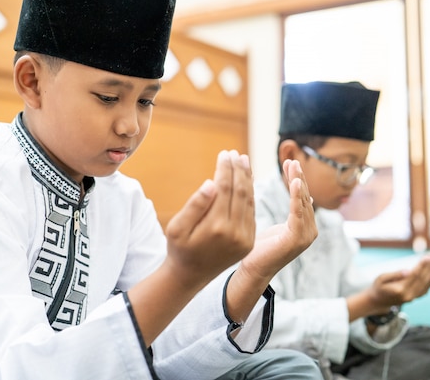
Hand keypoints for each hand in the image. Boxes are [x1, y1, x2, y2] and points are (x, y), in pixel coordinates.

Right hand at [164, 150, 255, 287]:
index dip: (225, 169)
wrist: (190, 276)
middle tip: (235, 154)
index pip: (224, 189)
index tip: (224, 154)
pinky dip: (250, 195)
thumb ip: (195, 205)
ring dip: (247, 180)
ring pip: (249, 201)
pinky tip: (246, 182)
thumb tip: (211, 183)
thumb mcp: (177, 227)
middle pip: (240, 192)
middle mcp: (235, 233)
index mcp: (216, 227)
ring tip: (243, 162)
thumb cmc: (179, 248)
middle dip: (238, 170)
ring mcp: (245, 239)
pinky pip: (251, 213)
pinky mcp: (249, 242)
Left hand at [236, 159, 317, 282]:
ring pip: (302, 202)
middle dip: (298, 177)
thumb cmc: (262, 248)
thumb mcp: (279, 225)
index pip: (303, 197)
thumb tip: (306, 198)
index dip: (297, 179)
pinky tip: (295, 182)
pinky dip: (296, 196)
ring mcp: (306, 236)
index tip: (289, 162)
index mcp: (306, 227)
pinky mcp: (297, 239)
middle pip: (304, 197)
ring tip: (293, 165)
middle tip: (291, 159)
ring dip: (298, 181)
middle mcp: (310, 231)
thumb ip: (294, 212)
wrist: (253, 269)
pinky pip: (298, 212)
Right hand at [368, 255, 429, 312]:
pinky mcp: (415, 298)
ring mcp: (413, 298)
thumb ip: (394, 275)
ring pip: (426, 284)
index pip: (415, 275)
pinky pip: (426, 289)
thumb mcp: (382, 279)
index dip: (422, 266)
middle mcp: (409, 295)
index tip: (427, 257)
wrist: (378, 301)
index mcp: (400, 289)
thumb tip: (408, 271)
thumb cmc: (379, 287)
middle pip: (423, 279)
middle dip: (429, 267)